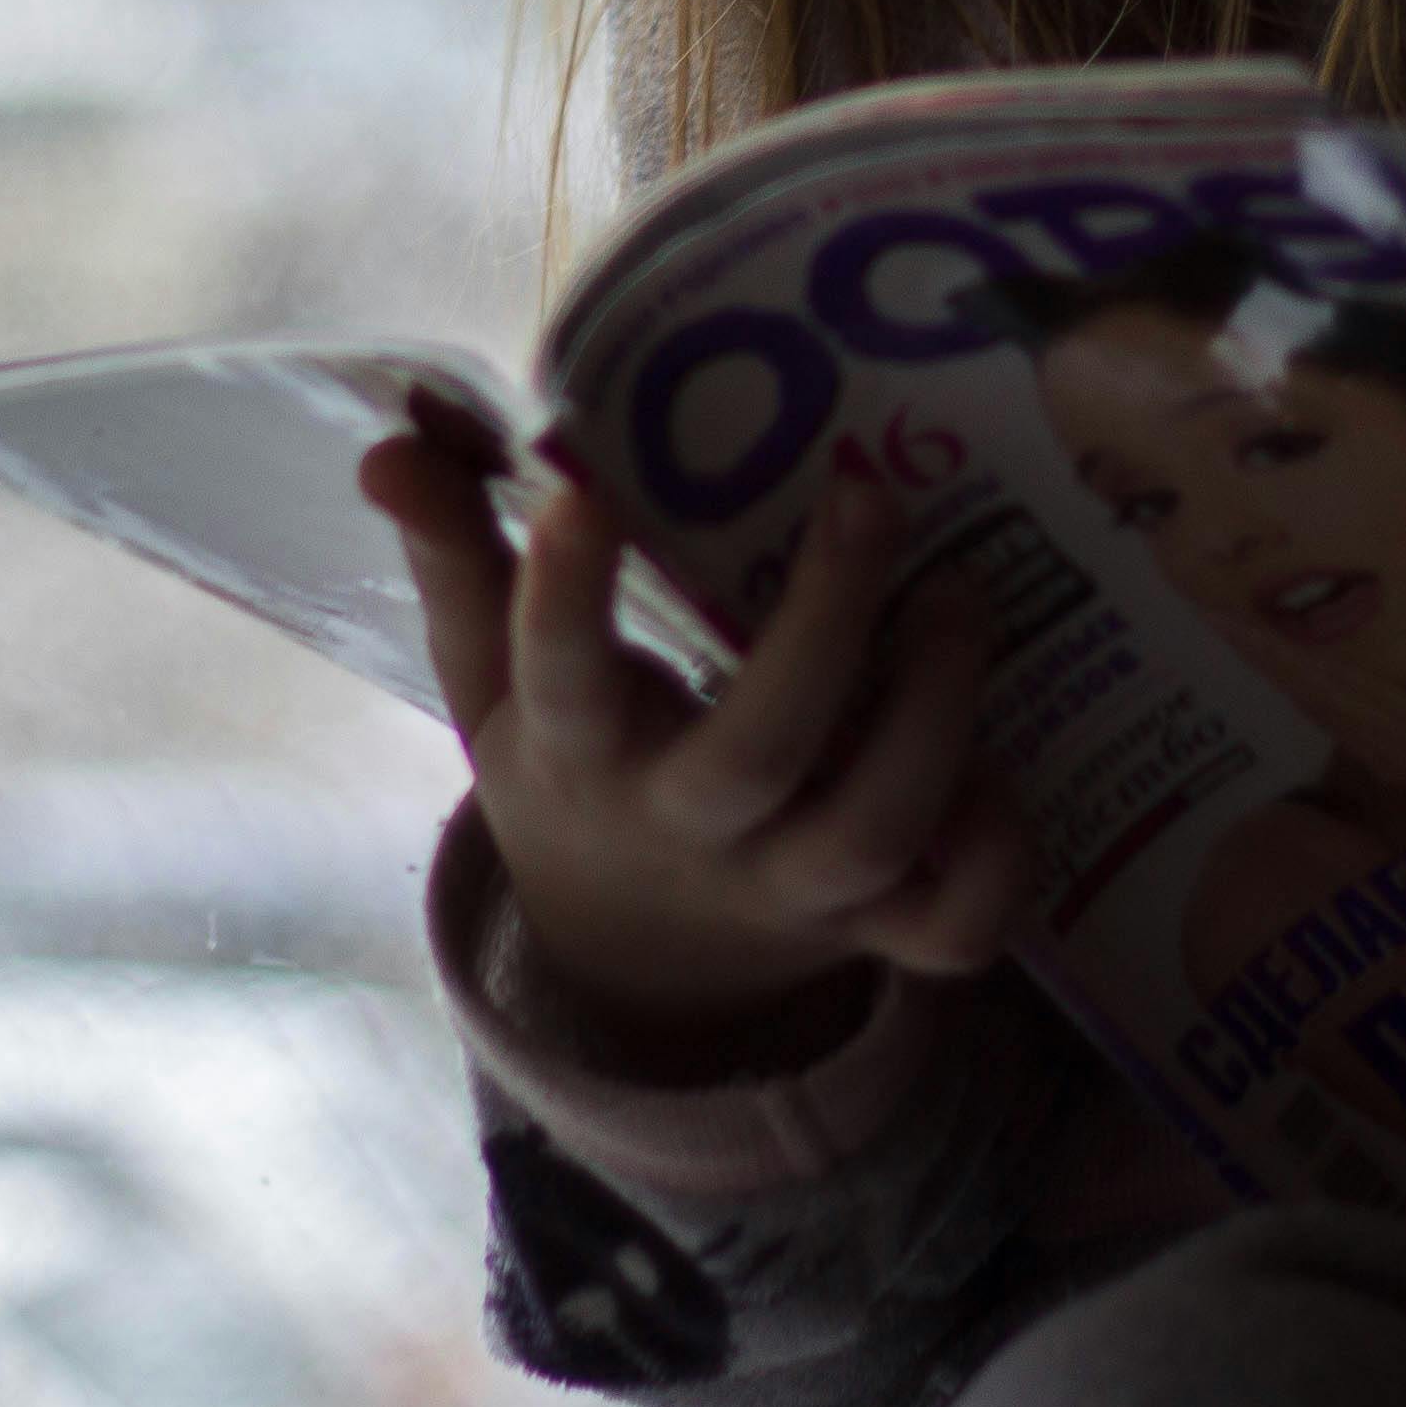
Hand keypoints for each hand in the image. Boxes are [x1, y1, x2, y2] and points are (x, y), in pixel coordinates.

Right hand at [364, 438, 1031, 1077]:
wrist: (636, 962)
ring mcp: (792, 891)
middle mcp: (690, 830)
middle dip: (823, 627)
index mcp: (581, 755)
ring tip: (961, 591)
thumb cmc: (576, 766)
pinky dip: (995, 861)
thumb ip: (455, 554)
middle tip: (870, 491)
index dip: (563, 596)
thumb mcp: (492, 680)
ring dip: (933, 714)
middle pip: (758, 753)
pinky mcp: (879, 931)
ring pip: (873, 830)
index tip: (583, 491)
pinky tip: (1010, 767)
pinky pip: (955, 925)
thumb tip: (396, 444)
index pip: (559, 678)